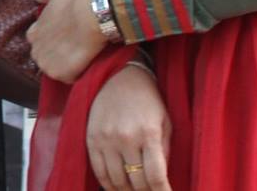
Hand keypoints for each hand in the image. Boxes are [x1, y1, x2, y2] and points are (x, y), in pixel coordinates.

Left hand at [28, 0, 108, 82]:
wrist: (91, 17)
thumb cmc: (74, 4)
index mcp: (33, 34)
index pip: (38, 43)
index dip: (52, 41)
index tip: (64, 38)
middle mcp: (35, 50)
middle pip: (44, 58)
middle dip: (56, 55)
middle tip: (74, 49)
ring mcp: (46, 64)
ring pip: (55, 70)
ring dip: (66, 66)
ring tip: (81, 58)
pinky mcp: (60, 74)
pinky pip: (68, 78)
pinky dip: (76, 74)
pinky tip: (86, 64)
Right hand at [85, 64, 171, 190]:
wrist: (119, 76)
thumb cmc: (148, 100)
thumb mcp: (164, 122)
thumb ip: (164, 152)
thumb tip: (160, 179)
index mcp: (149, 134)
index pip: (156, 176)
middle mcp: (126, 138)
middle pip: (136, 182)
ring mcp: (106, 139)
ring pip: (116, 180)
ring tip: (135, 190)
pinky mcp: (91, 138)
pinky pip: (98, 170)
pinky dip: (108, 184)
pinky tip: (116, 187)